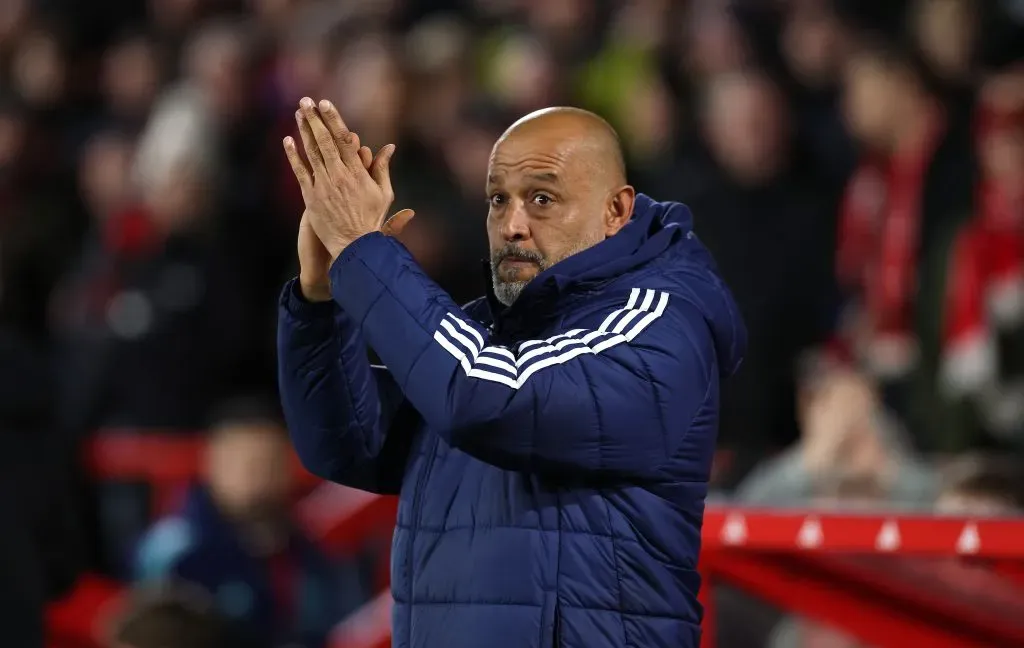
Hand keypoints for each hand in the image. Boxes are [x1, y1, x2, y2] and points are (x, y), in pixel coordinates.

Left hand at [284, 97, 411, 260]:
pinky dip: (293, 156)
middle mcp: (339, 176)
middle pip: (325, 141)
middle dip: (315, 119)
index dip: (333, 120)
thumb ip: (382, 168)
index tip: (325, 104)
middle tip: (306, 101)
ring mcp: (323, 186)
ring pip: (311, 153)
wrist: (355, 246)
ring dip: (304, 131)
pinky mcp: (311, 197)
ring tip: (298, 113)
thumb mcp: (384, 194)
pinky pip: (300, 172)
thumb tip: (389, 147)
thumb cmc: (371, 220)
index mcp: (358, 173)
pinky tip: (287, 140)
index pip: (344, 139)